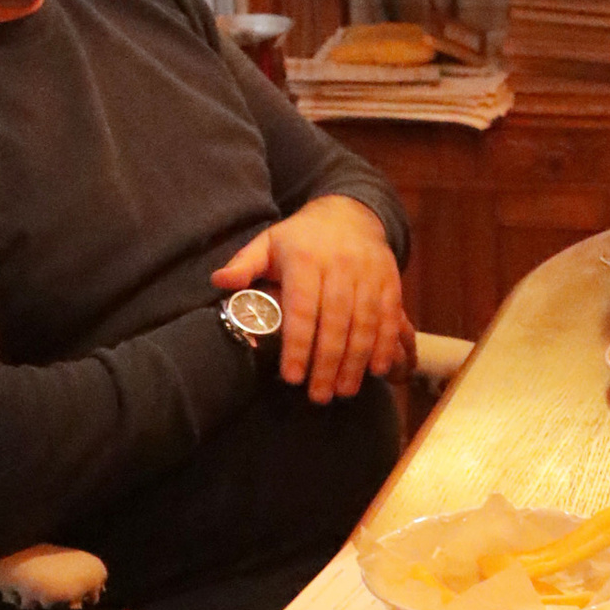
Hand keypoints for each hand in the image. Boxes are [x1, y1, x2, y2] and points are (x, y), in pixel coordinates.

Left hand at [214, 195, 410, 401]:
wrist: (350, 213)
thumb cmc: (300, 238)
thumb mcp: (268, 243)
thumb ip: (244, 264)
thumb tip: (219, 281)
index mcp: (305, 258)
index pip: (302, 308)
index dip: (298, 344)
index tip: (292, 377)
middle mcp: (340, 265)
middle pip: (336, 321)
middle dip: (328, 363)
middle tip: (319, 397)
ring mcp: (369, 273)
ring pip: (364, 322)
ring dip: (356, 361)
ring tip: (344, 391)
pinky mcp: (391, 280)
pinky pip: (390, 316)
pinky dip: (384, 344)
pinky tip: (376, 370)